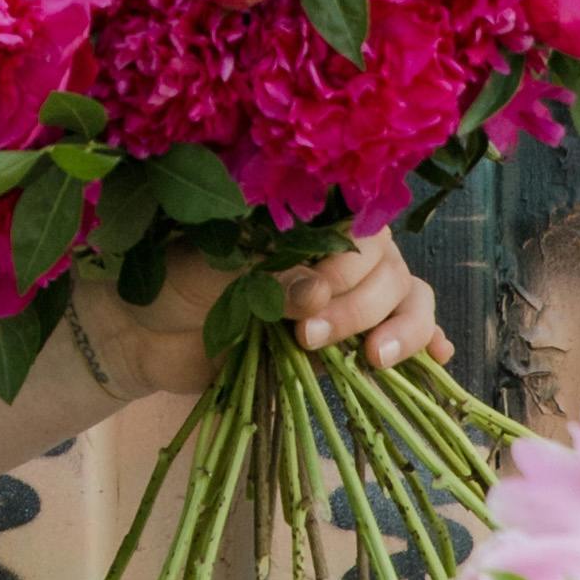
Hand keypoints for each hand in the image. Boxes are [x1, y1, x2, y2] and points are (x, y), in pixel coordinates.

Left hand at [89, 226, 452, 399]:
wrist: (142, 333)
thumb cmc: (169, 280)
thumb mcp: (208, 263)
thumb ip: (263, 271)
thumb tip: (317, 295)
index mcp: (305, 218)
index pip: (360, 229)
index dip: (347, 265)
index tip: (313, 293)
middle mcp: (336, 252)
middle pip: (389, 270)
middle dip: (358, 307)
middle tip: (307, 336)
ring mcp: (347, 297)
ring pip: (408, 299)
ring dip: (400, 330)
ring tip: (372, 360)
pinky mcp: (345, 343)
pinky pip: (404, 332)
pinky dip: (426, 341)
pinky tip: (437, 359)